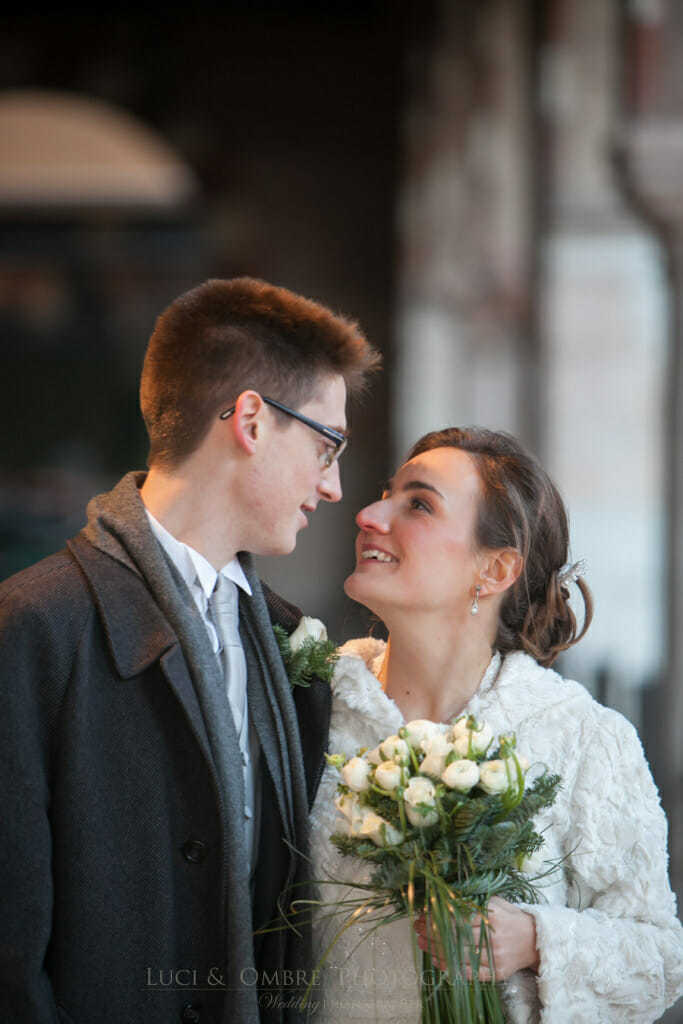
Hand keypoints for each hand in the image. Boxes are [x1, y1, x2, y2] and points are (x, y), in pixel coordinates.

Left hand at [414, 896, 539, 981]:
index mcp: (493, 916)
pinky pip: (469, 973)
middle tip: (417, 928)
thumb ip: (472, 900)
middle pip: (456, 936)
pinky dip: (450, 967)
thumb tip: (444, 896)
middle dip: (432, 932)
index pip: (458, 917)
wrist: (535, 940)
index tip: (423, 914)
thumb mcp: (494, 902)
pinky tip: (437, 960)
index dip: (438, 916)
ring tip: (422, 943)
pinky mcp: (496, 973)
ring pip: (459, 955)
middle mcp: (494, 938)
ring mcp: (495, 957)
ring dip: (436, 950)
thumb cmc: (510, 917)